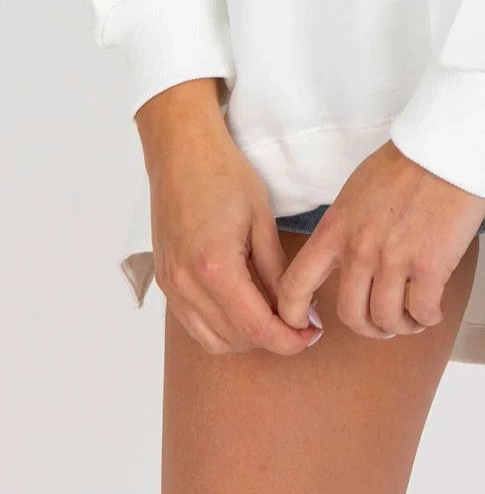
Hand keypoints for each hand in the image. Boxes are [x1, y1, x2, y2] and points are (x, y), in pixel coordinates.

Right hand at [136, 77, 322, 358]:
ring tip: (275, 317)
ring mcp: (171, 286)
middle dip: (271, 340)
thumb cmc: (224, 175)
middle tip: (300, 324)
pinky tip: (244, 308)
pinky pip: (194, 324)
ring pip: (212, 340)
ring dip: (246, 339)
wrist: (181, 153)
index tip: (310, 335)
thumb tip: (297, 309)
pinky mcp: (165, 281)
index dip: (288, 340)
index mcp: (216, 267)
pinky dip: (221, 328)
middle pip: (235, 340)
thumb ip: (276, 271)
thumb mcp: (261, 220)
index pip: (256, 328)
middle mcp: (188, 284)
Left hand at [273, 140, 484, 340]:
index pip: (295, 286)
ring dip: (399, 326)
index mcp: (336, 229)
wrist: (447, 149)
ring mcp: (394, 260)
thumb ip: (344, 228)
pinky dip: (426, 318)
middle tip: (382, 324)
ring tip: (411, 318)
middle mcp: (359, 250)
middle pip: (349, 314)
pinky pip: (421, 311)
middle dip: (367, 327)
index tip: (308, 328)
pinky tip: (432, 310)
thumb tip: (343, 258)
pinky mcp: (429, 266)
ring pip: (386, 319)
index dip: (294, 317)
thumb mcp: (356, 192)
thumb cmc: (406, 164)